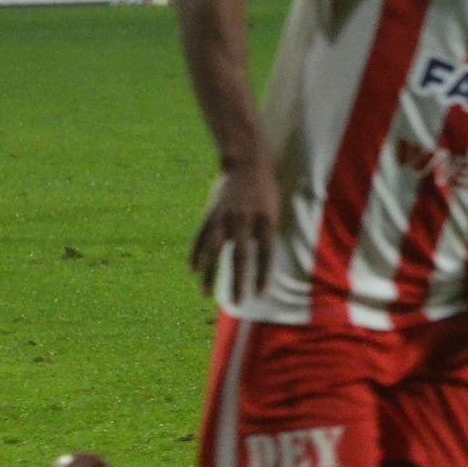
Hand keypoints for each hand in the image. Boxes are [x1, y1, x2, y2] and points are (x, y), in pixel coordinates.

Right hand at [190, 157, 279, 297]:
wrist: (246, 163)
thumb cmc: (265, 191)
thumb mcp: (274, 210)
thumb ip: (266, 233)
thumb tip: (259, 261)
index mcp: (266, 220)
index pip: (265, 253)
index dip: (262, 274)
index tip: (260, 293)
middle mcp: (244, 220)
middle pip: (240, 257)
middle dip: (238, 281)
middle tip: (237, 302)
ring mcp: (224, 217)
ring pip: (215, 251)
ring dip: (210, 275)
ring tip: (206, 294)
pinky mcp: (210, 214)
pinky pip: (200, 238)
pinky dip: (196, 255)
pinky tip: (193, 271)